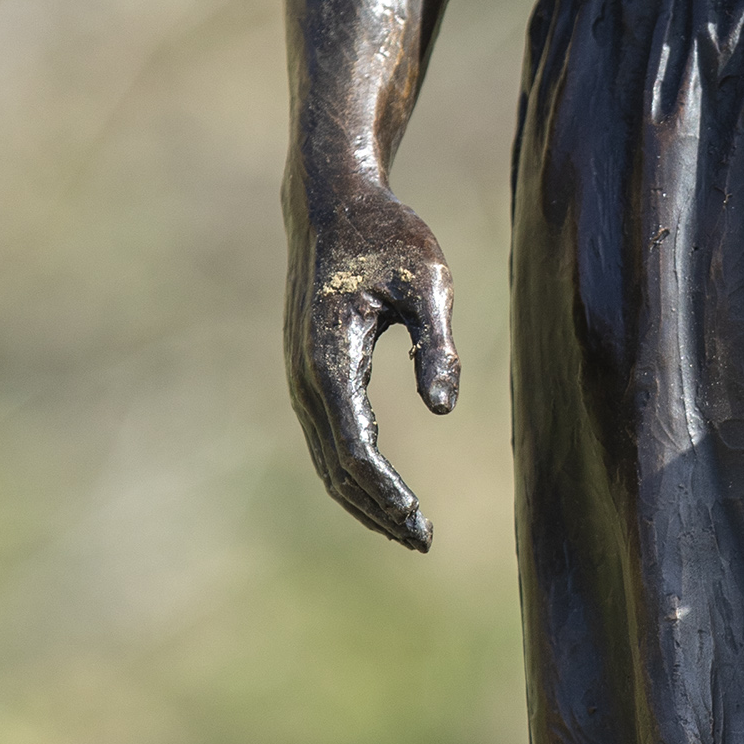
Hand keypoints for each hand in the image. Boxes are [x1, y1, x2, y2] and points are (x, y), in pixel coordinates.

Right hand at [284, 171, 459, 552]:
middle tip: (423, 540)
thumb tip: (442, 410)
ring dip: (363, 499)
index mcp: (329, 357)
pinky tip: (384, 491)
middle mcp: (305, 377)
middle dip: (377, 509)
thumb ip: (437, 344)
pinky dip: (352, 473)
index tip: (421, 522)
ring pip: (326, 460)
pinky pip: (326, 439)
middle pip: (337, 467)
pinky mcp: (309, 375)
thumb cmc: (388, 235)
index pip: (356, 447)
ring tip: (408, 530)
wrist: (333, 203)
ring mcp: (301, 378)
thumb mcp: (428, 279)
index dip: (388, 490)